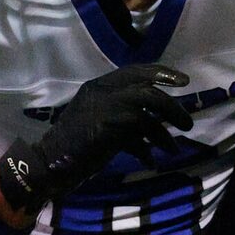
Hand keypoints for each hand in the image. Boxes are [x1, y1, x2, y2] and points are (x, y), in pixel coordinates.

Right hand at [0, 64, 189, 210]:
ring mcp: (104, 106)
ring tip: (174, 148)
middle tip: (187, 121)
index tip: (182, 81)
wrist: (48, 162)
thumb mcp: (97, 123)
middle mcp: (101, 91)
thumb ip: (121, 117)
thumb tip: (153, 125)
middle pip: (146, 86)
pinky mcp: (107, 126)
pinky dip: (149, 148)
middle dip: (171, 104)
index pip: (134, 71)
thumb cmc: (72, 146)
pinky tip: (152, 162)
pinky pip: (140, 132)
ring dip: (164, 130)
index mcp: (97, 86)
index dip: (160, 73)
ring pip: (147, 107)